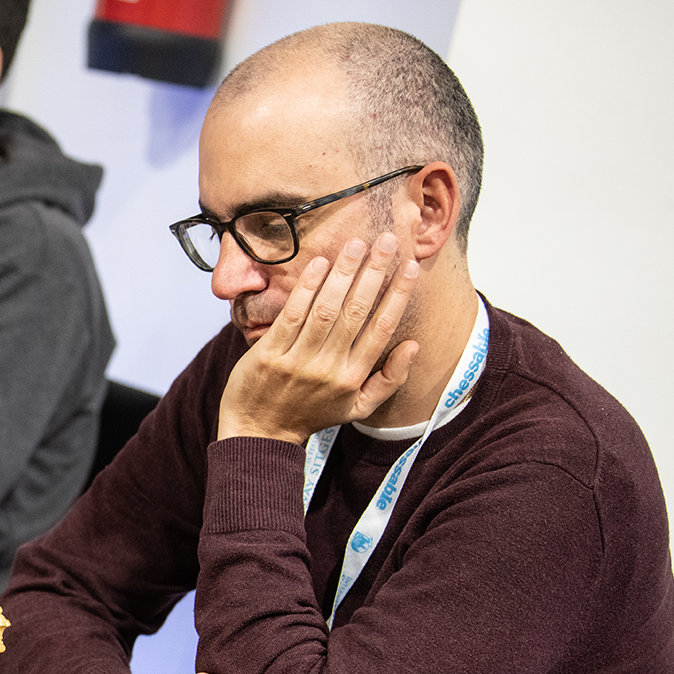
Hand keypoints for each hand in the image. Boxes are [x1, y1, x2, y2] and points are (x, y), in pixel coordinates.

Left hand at [216, 234, 420, 444]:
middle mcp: (328, 369)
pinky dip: (306, 288)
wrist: (259, 433)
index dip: (398, 296)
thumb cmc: (311, 414)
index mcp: (353, 378)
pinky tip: (319, 264)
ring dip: (342, 273)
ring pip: (326, 309)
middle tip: (386, 241)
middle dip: (374, 273)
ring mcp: (297, 361)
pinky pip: (292, 315)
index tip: (410, 267)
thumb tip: (414, 346)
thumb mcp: (358, 408)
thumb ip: (389, 380)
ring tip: (356, 244)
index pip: (382, 329)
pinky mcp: (269, 355)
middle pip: (356, 312)